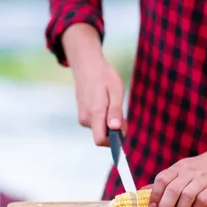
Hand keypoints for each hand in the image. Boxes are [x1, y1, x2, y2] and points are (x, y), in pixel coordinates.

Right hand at [62, 23, 126, 146]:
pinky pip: (97, 125)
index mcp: (95, 113)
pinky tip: (107, 106)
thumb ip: (115, 111)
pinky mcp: (82, 116)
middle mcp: (85, 118)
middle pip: (103, 138)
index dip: (114, 142)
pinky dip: (105, 121)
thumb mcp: (116, 90)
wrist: (87, 65)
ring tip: (114, 106)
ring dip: (111, 125)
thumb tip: (115, 128)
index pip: (100, 140)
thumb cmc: (104, 76)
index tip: (124, 131)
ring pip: (101, 131)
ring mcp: (82, 117)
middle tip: (123, 116)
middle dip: (116, 133)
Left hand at [148, 151, 206, 206]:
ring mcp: (202, 180)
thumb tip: (145, 190)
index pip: (161, 179)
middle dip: (165, 206)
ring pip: (186, 196)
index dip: (154, 195)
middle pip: (172, 190)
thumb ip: (165, 181)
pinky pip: (201, 201)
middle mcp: (189, 172)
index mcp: (178, 168)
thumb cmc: (201, 169)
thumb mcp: (182, 169)